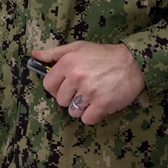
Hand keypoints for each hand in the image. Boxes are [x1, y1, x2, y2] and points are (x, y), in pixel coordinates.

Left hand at [31, 42, 146, 124]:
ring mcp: (89, 92)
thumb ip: (54, 53)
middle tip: (84, 89)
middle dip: (70, 98)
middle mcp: (77, 77)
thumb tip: (35, 55)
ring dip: (82, 108)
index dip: (56, 88)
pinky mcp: (102, 104)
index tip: (66, 86)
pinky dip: (93, 115)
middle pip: (60, 100)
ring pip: (72, 112)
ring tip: (93, 95)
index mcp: (68, 62)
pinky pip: (87, 119)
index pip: (48, 85)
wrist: (132, 63)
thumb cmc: (103, 55)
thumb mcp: (78, 48)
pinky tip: (100, 103)